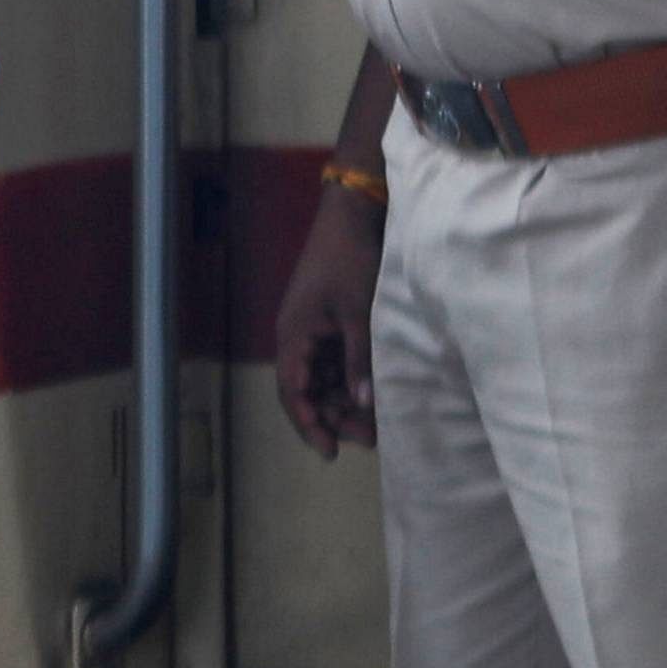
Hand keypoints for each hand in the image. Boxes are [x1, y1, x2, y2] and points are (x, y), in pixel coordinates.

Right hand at [271, 193, 383, 458]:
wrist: (352, 217)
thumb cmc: (351, 261)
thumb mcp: (358, 313)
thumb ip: (359, 360)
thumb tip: (363, 404)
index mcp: (294, 335)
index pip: (292, 391)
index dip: (308, 423)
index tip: (331, 450)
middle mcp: (297, 337)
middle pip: (306, 390)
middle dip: (332, 418)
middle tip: (367, 441)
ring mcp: (313, 330)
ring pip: (321, 380)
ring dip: (342, 402)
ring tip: (374, 425)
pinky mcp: (329, 323)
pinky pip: (333, 363)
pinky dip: (348, 382)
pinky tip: (370, 395)